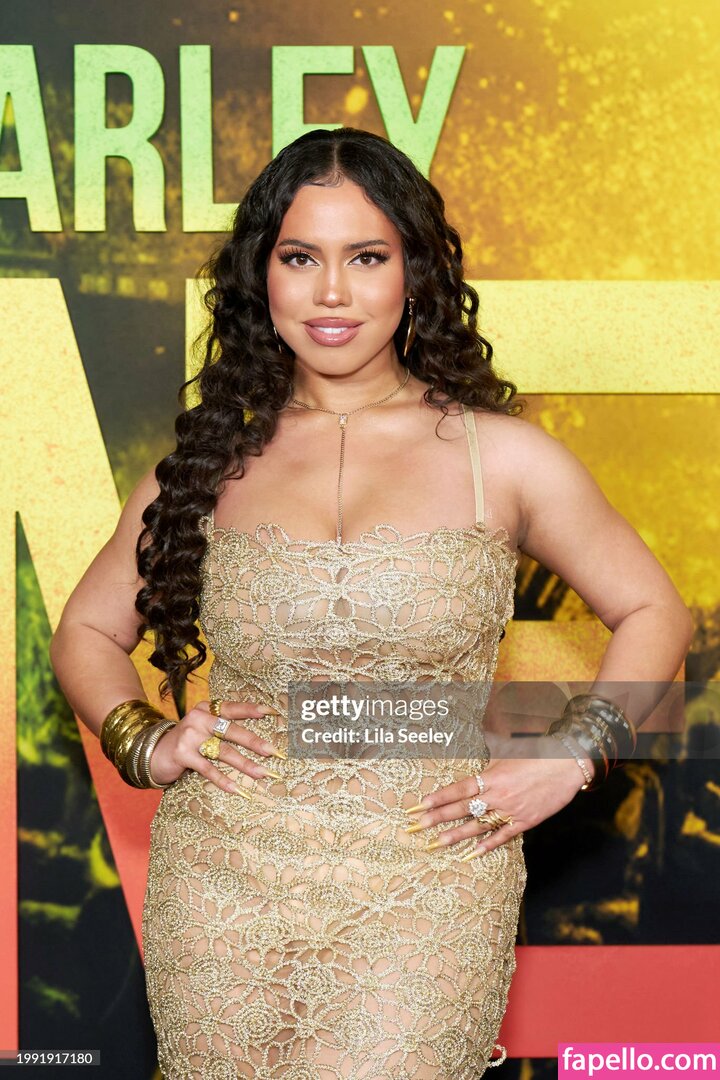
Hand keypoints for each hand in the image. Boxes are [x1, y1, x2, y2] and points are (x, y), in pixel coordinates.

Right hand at [148, 699, 284, 793]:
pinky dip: (224, 780)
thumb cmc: (186, 741)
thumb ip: (222, 726)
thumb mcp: (202, 727)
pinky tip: (237, 789)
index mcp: (206, 709)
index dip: (252, 710)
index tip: (272, 712)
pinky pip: (208, 769)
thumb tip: (256, 738)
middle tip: (273, 752)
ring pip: (224, 751)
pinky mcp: (183, 754)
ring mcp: (190, 736)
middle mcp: (199, 719)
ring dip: (245, 764)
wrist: (153, 753)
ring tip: (262, 773)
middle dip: (255, 743)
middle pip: (232, 731)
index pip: (233, 708)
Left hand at [402, 736, 590, 857]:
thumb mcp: (507, 751)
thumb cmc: (537, 753)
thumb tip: (474, 750)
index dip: (438, 798)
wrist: (567, 764)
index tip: (420, 805)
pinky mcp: (525, 821)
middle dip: (437, 818)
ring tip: (436, 843)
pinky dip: (487, 845)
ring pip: (477, 825)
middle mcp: (498, 795)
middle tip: (416, 826)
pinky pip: (502, 836)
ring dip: (456, 835)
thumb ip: (487, 757)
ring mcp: (511, 810)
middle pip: (462, 808)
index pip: (458, 789)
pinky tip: (471, 853)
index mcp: (491, 775)